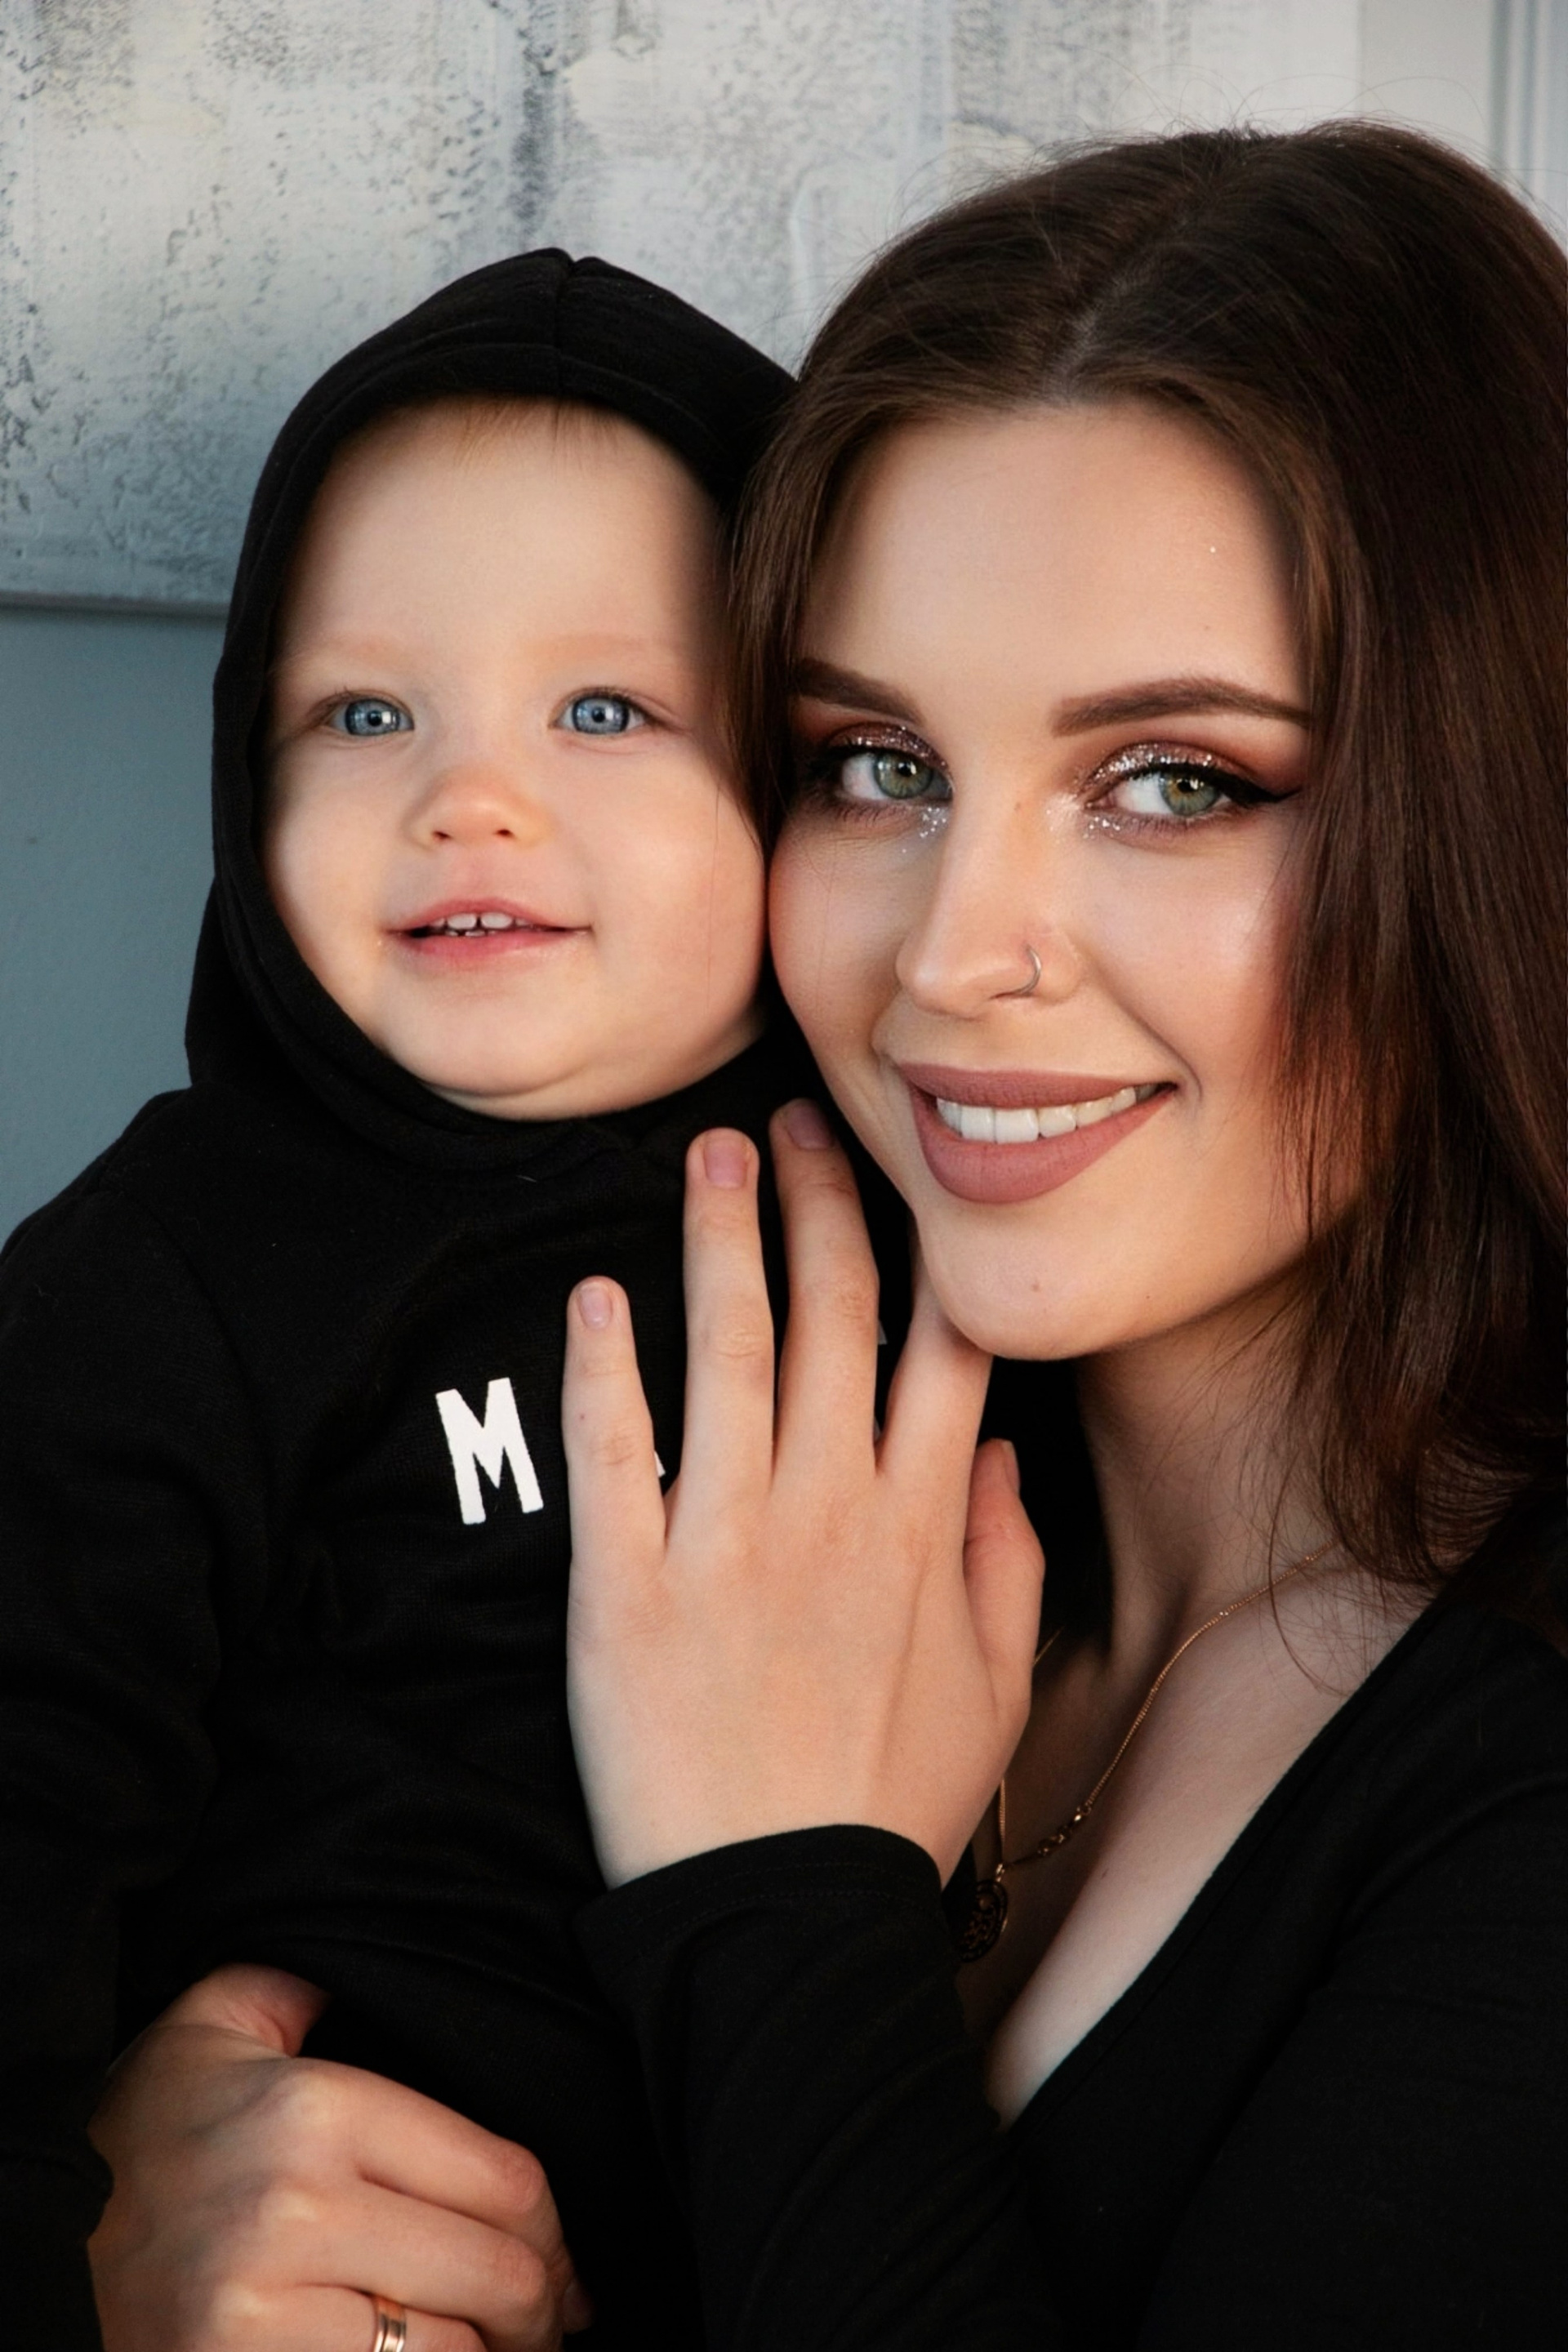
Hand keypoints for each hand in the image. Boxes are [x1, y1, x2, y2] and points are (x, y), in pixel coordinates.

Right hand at [89, 1964, 589, 2351]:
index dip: (557, 2234)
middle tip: (548, 2322)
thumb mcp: (208, 2029)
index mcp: (316, 2110)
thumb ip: (297, 1981)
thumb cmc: (133, 2146)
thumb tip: (371, 1951)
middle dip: (541, 2311)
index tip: (562, 2263)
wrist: (35, 2256)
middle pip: (496, 2273)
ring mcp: (268, 2312)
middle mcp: (300, 2209)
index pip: (504, 2179)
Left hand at [564, 1101, 1044, 1888]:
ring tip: (705, 1152)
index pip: (939, 1349)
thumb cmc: (886, 1806)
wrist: (780, 1917)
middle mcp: (833, 1508)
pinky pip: (616, 1450)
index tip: (901, 1169)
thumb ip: (1003, 1559)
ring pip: (731, 1350)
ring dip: (719, 1238)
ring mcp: (728, 1540)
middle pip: (835, 1315)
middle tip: (791, 1115)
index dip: (923, 1247)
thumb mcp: (990, 1690)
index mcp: (922, 1525)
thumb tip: (994, 1452)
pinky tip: (597, 1294)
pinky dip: (603, 1365)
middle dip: (818, 1200)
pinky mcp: (629, 1586)